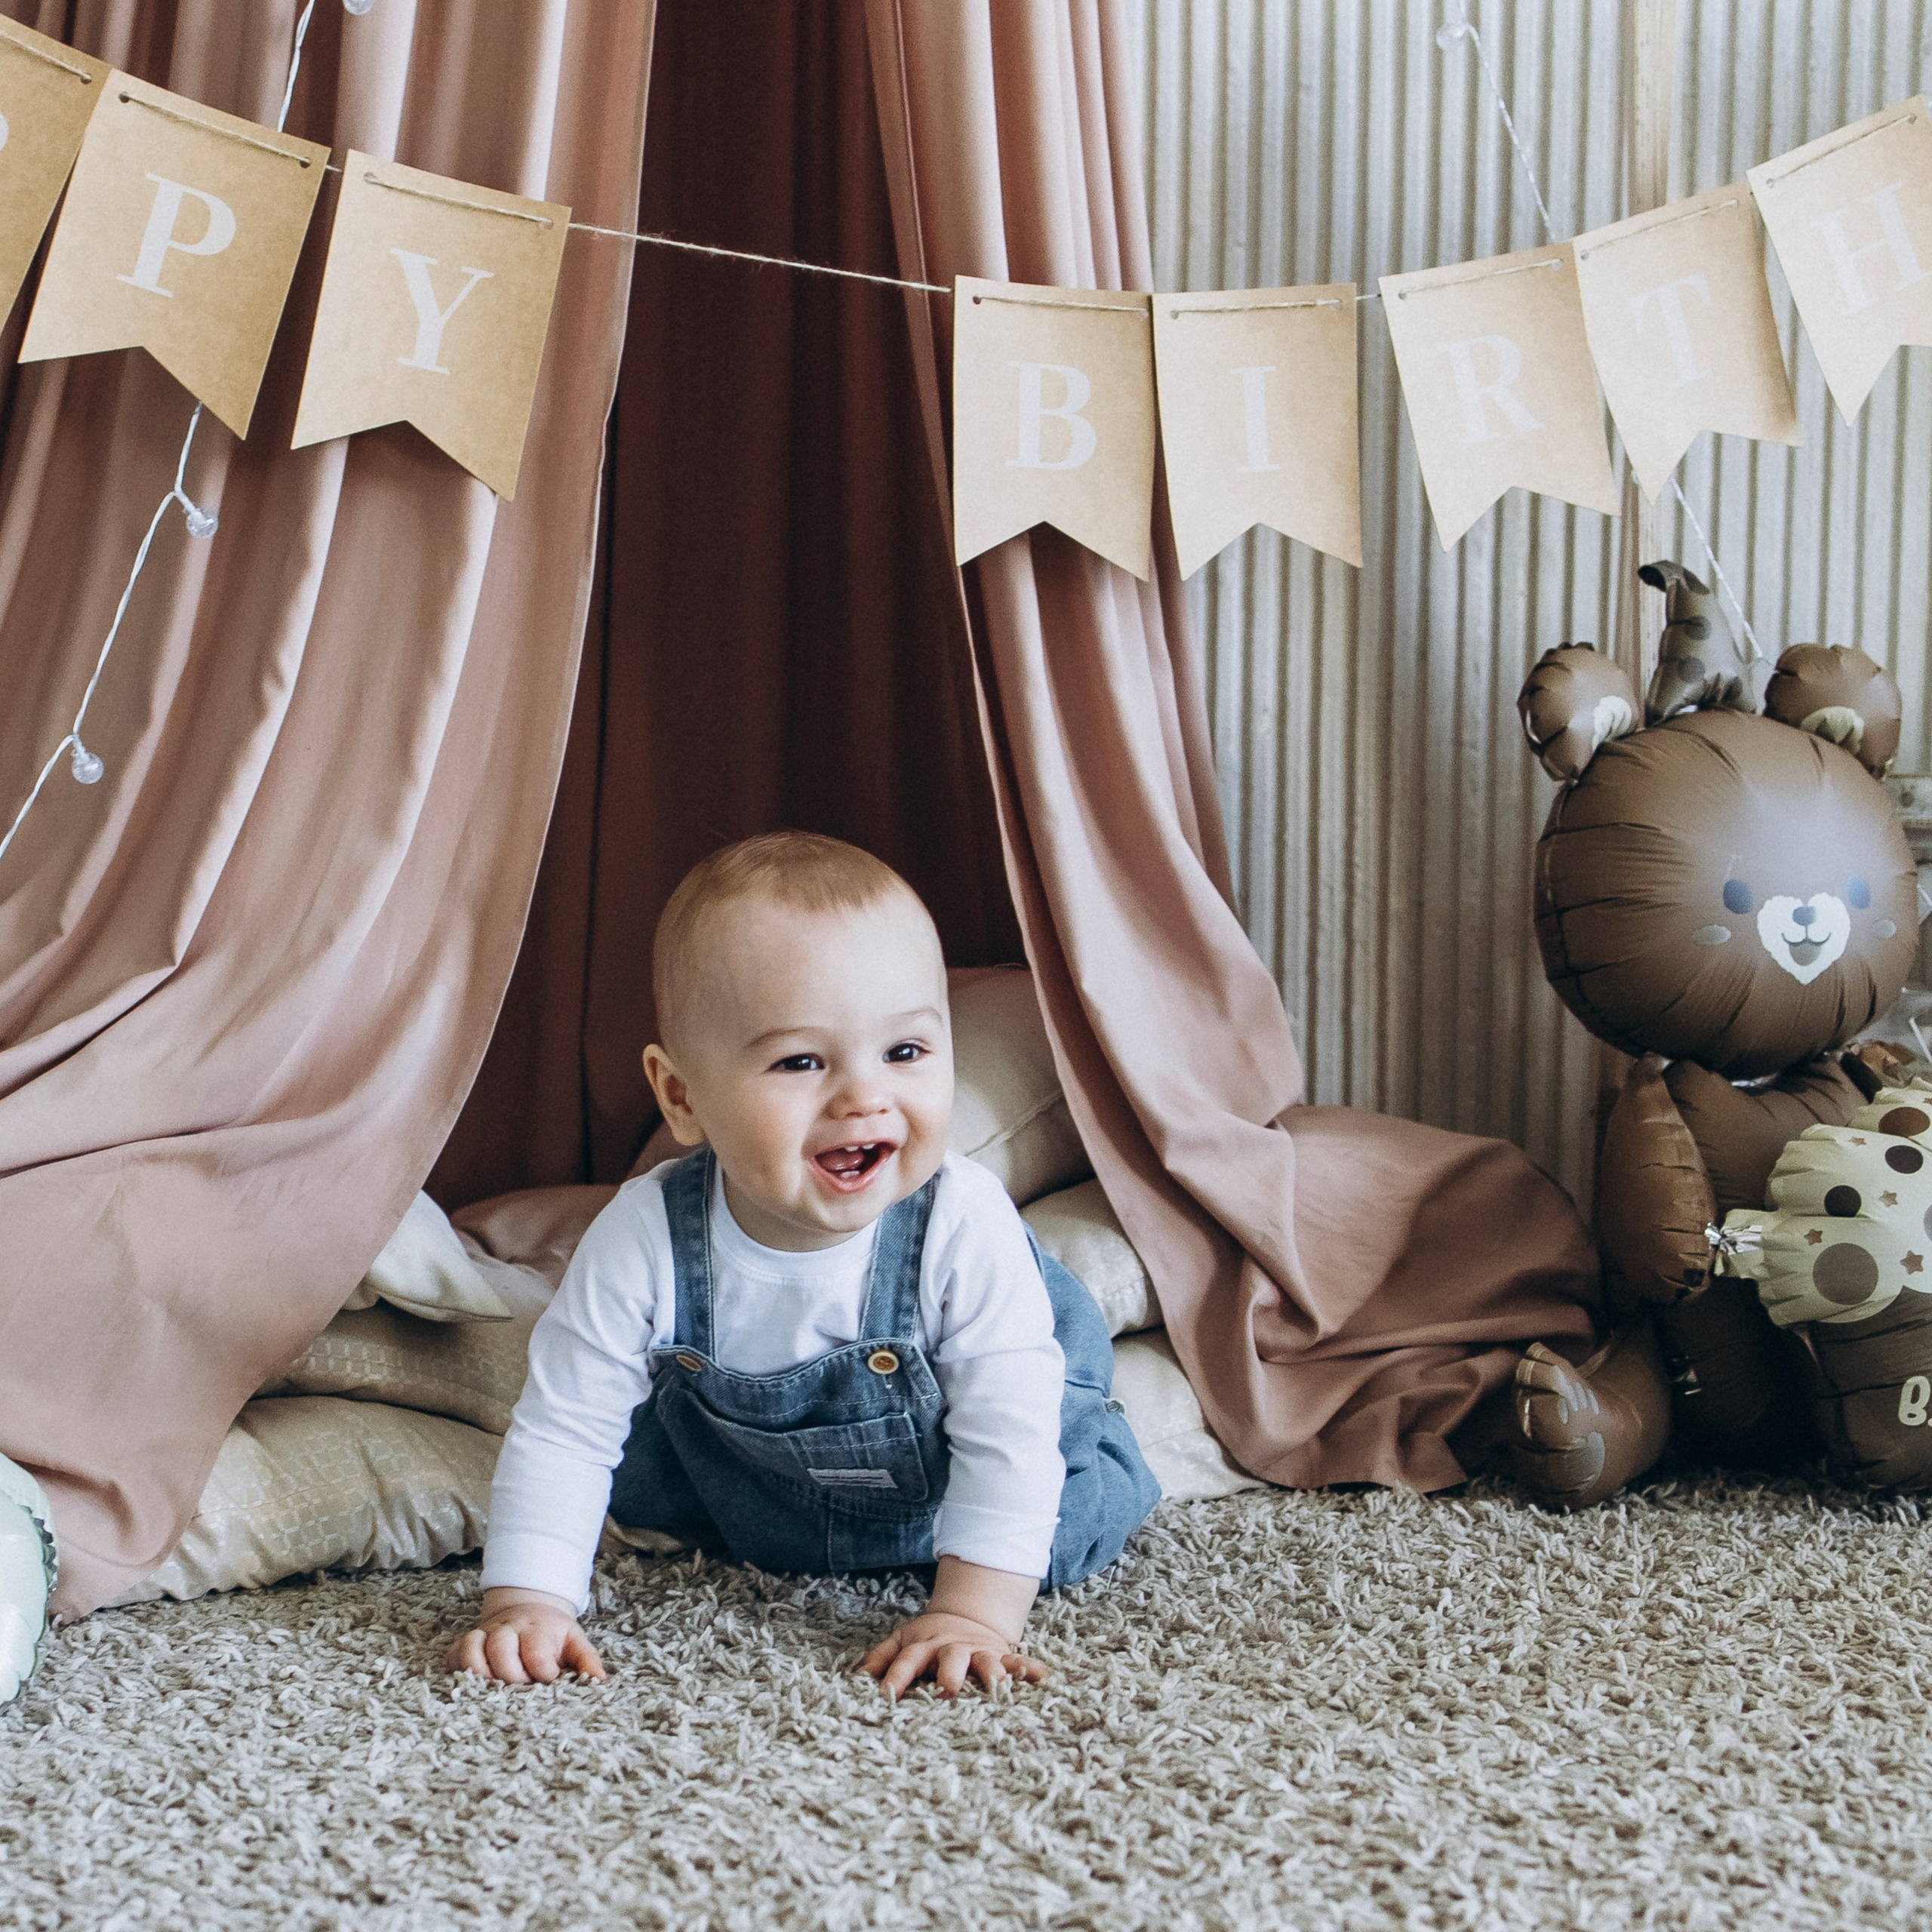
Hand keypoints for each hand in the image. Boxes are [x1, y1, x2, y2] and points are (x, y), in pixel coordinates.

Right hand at [444, 1586, 606, 1683]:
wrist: (527, 1609)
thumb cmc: (552, 1634)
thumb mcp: (575, 1641)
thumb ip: (587, 1660)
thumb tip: (599, 1681)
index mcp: (538, 1628)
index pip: (535, 1649)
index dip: (541, 1670)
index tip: (549, 1680)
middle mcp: (509, 1628)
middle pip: (500, 1649)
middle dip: (510, 1676)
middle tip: (520, 1690)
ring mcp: (485, 1634)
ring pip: (472, 1649)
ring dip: (480, 1673)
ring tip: (492, 1691)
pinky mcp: (466, 1642)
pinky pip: (454, 1655)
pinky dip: (459, 1671)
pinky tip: (472, 1686)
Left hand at [859, 1556, 1046, 1698]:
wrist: (965, 1616)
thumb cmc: (927, 1639)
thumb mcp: (901, 1641)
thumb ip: (878, 1659)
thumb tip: (853, 1680)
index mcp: (923, 1646)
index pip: (905, 1662)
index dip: (894, 1678)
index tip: (884, 1696)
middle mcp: (951, 1649)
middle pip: (949, 1660)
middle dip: (948, 1676)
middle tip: (946, 1693)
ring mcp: (978, 1651)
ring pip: (986, 1662)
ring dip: (992, 1674)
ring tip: (999, 1688)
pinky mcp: (1001, 1654)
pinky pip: (1019, 1661)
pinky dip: (1030, 1669)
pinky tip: (1043, 1678)